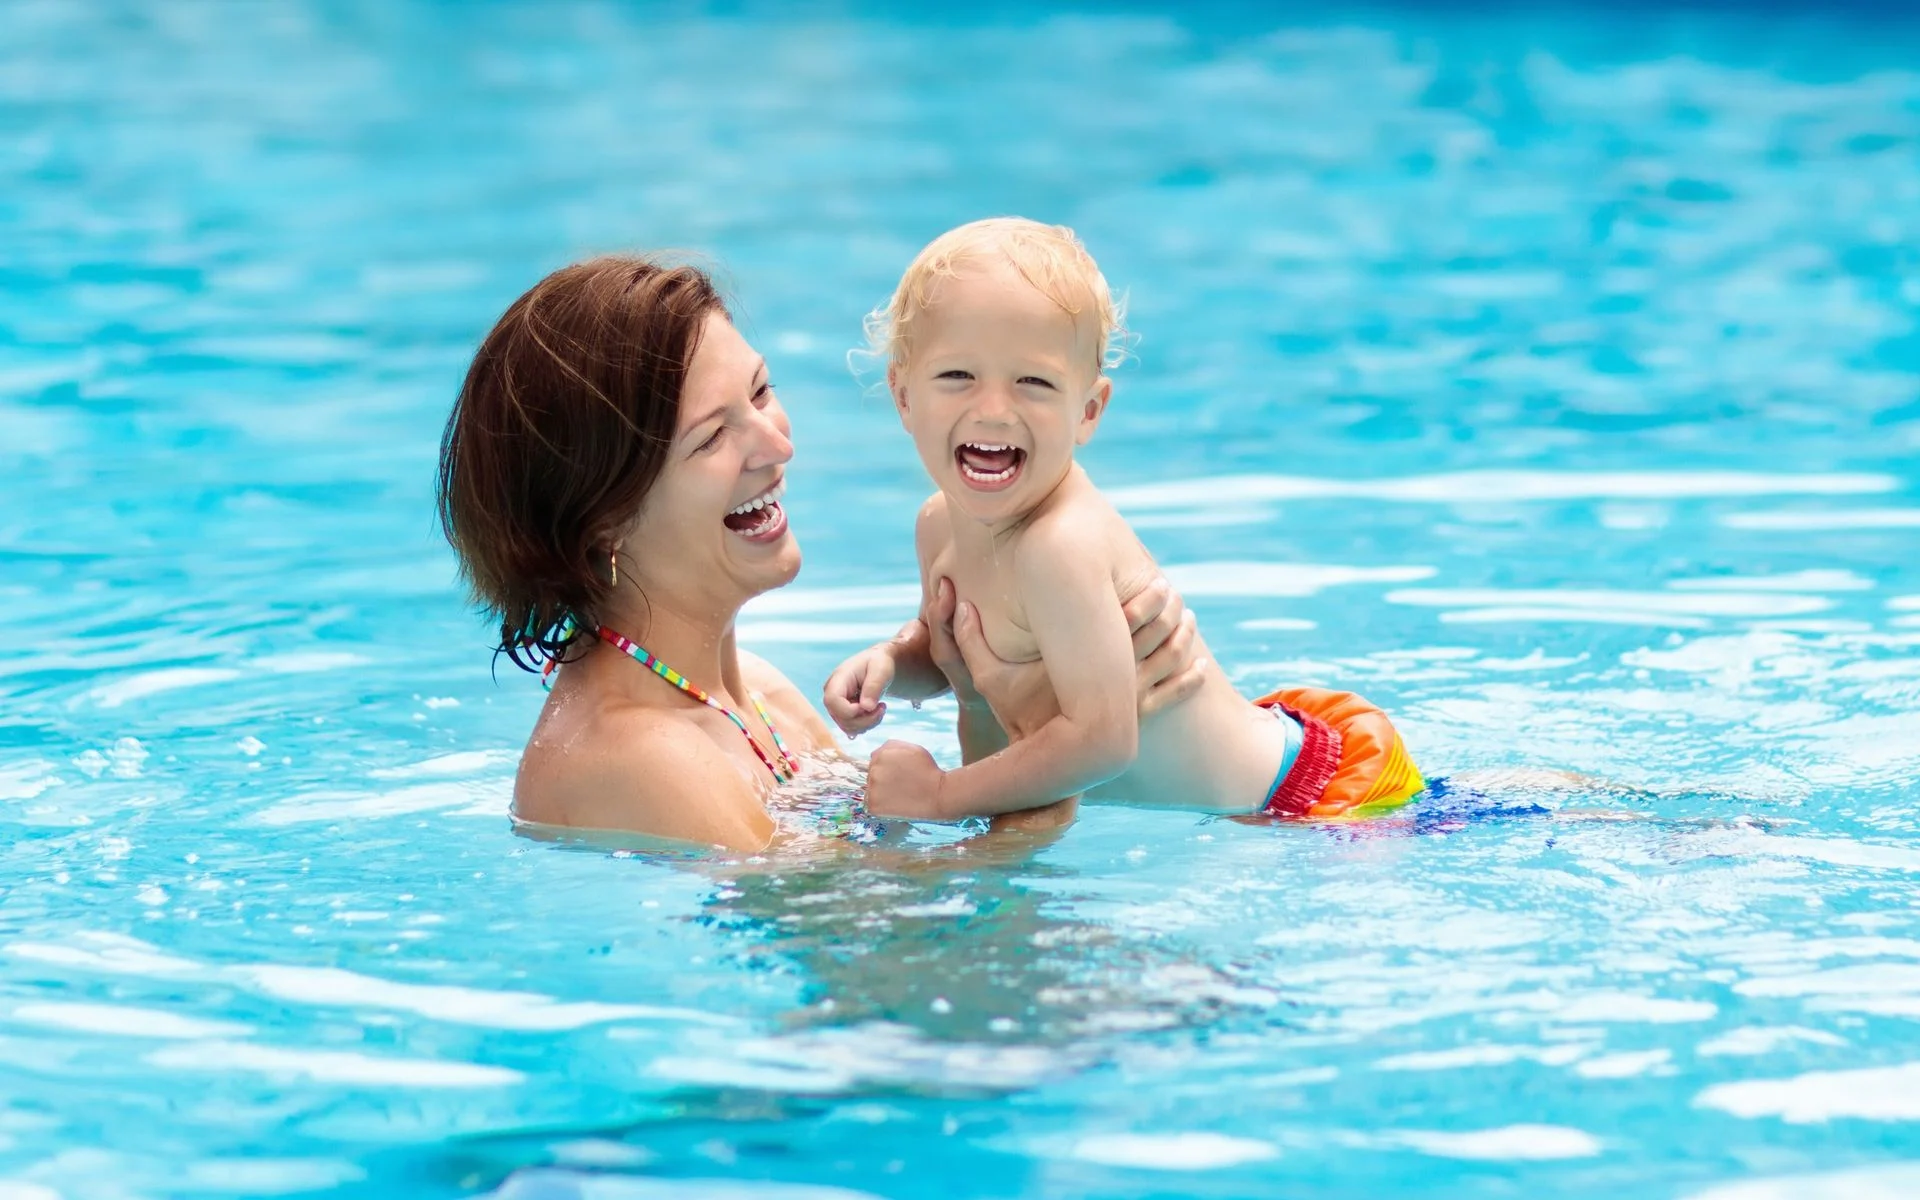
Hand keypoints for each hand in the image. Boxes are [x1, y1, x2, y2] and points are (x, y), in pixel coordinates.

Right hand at [823, 645, 895, 735]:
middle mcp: (832, 693)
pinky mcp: (843, 714)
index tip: (869, 706)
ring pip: (846, 726)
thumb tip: (866, 708)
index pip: (832, 700)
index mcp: (838, 679)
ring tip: (880, 708)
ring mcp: (836, 705)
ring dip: (868, 723)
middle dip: (864, 719)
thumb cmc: (878, 663)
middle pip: (840, 717)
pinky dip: (866, 725)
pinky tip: (875, 713)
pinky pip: (851, 728)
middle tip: (882, 707)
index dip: (850, 710)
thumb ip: (873, 686)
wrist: (877, 666)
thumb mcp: (881, 669)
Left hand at [864, 740, 947, 819]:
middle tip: (902, 785)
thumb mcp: (912, 748)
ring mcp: (872, 788)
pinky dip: (881, 805)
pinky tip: (895, 803)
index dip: (889, 767)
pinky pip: (871, 804)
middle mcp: (874, 769)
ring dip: (881, 791)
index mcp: (881, 754)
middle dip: (884, 778)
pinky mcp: (874, 805)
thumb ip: (892, 746)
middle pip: (872, 773)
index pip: (876, 759)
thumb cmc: (928, 770)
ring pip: (871, 789)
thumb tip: (875, 753)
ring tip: (900, 794)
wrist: (939, 794)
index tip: (901, 774)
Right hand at [924, 574, 1204, 737]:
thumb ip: (963, 638)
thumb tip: (949, 592)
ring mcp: (1127, 705)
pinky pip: (1172, 699)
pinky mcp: (1136, 721)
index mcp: (1082, 668)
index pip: (1123, 628)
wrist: (1032, 765)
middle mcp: (1111, 686)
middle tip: (1172, 593)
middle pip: (1155, 642)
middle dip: (1170, 615)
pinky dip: (1190, 681)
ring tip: (1190, 618)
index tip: (1157, 582)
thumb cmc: (1011, 716)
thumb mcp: (982, 679)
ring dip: (1183, 640)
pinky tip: (1200, 666)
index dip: (1145, 604)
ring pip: (1169, 667)